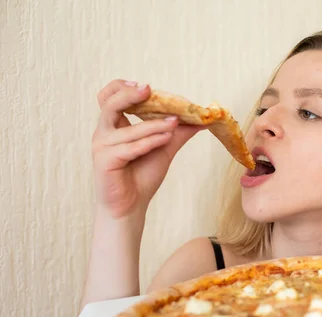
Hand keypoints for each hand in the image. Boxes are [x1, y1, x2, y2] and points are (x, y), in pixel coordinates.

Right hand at [92, 79, 204, 217]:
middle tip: (149, 89)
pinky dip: (150, 142)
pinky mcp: (104, 162)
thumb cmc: (142, 176)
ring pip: (128, 128)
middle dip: (129, 94)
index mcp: (113, 125)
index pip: (108, 96)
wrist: (131, 206)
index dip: (123, 87)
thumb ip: (178, 132)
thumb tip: (202, 119)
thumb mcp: (164, 147)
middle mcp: (103, 133)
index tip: (146, 86)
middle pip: (109, 103)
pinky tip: (166, 139)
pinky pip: (130, 147)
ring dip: (153, 125)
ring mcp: (101, 147)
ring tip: (174, 124)